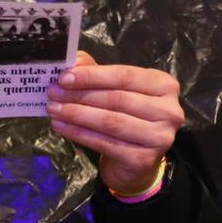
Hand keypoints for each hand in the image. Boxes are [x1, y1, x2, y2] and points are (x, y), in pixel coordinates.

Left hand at [46, 51, 184, 195]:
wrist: (135, 162)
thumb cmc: (126, 117)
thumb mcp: (115, 89)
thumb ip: (97, 72)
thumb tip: (73, 60)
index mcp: (164, 85)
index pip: (125, 76)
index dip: (93, 76)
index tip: (64, 77)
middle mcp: (168, 110)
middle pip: (117, 99)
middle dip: (81, 95)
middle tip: (53, 93)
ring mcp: (159, 137)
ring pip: (111, 121)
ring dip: (77, 114)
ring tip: (54, 109)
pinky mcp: (143, 159)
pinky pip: (105, 143)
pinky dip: (79, 133)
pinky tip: (61, 126)